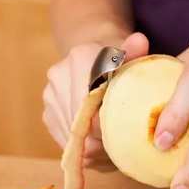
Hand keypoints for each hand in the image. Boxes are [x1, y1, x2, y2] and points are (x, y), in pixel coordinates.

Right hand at [42, 33, 148, 168]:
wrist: (95, 58)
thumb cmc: (120, 62)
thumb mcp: (131, 56)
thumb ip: (136, 52)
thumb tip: (140, 41)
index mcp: (80, 58)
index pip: (92, 102)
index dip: (107, 124)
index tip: (123, 136)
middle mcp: (58, 76)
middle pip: (80, 122)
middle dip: (100, 140)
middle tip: (120, 147)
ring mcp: (50, 95)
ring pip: (71, 135)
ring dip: (91, 146)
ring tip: (110, 147)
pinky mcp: (47, 113)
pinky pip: (64, 138)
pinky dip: (81, 146)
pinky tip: (96, 144)